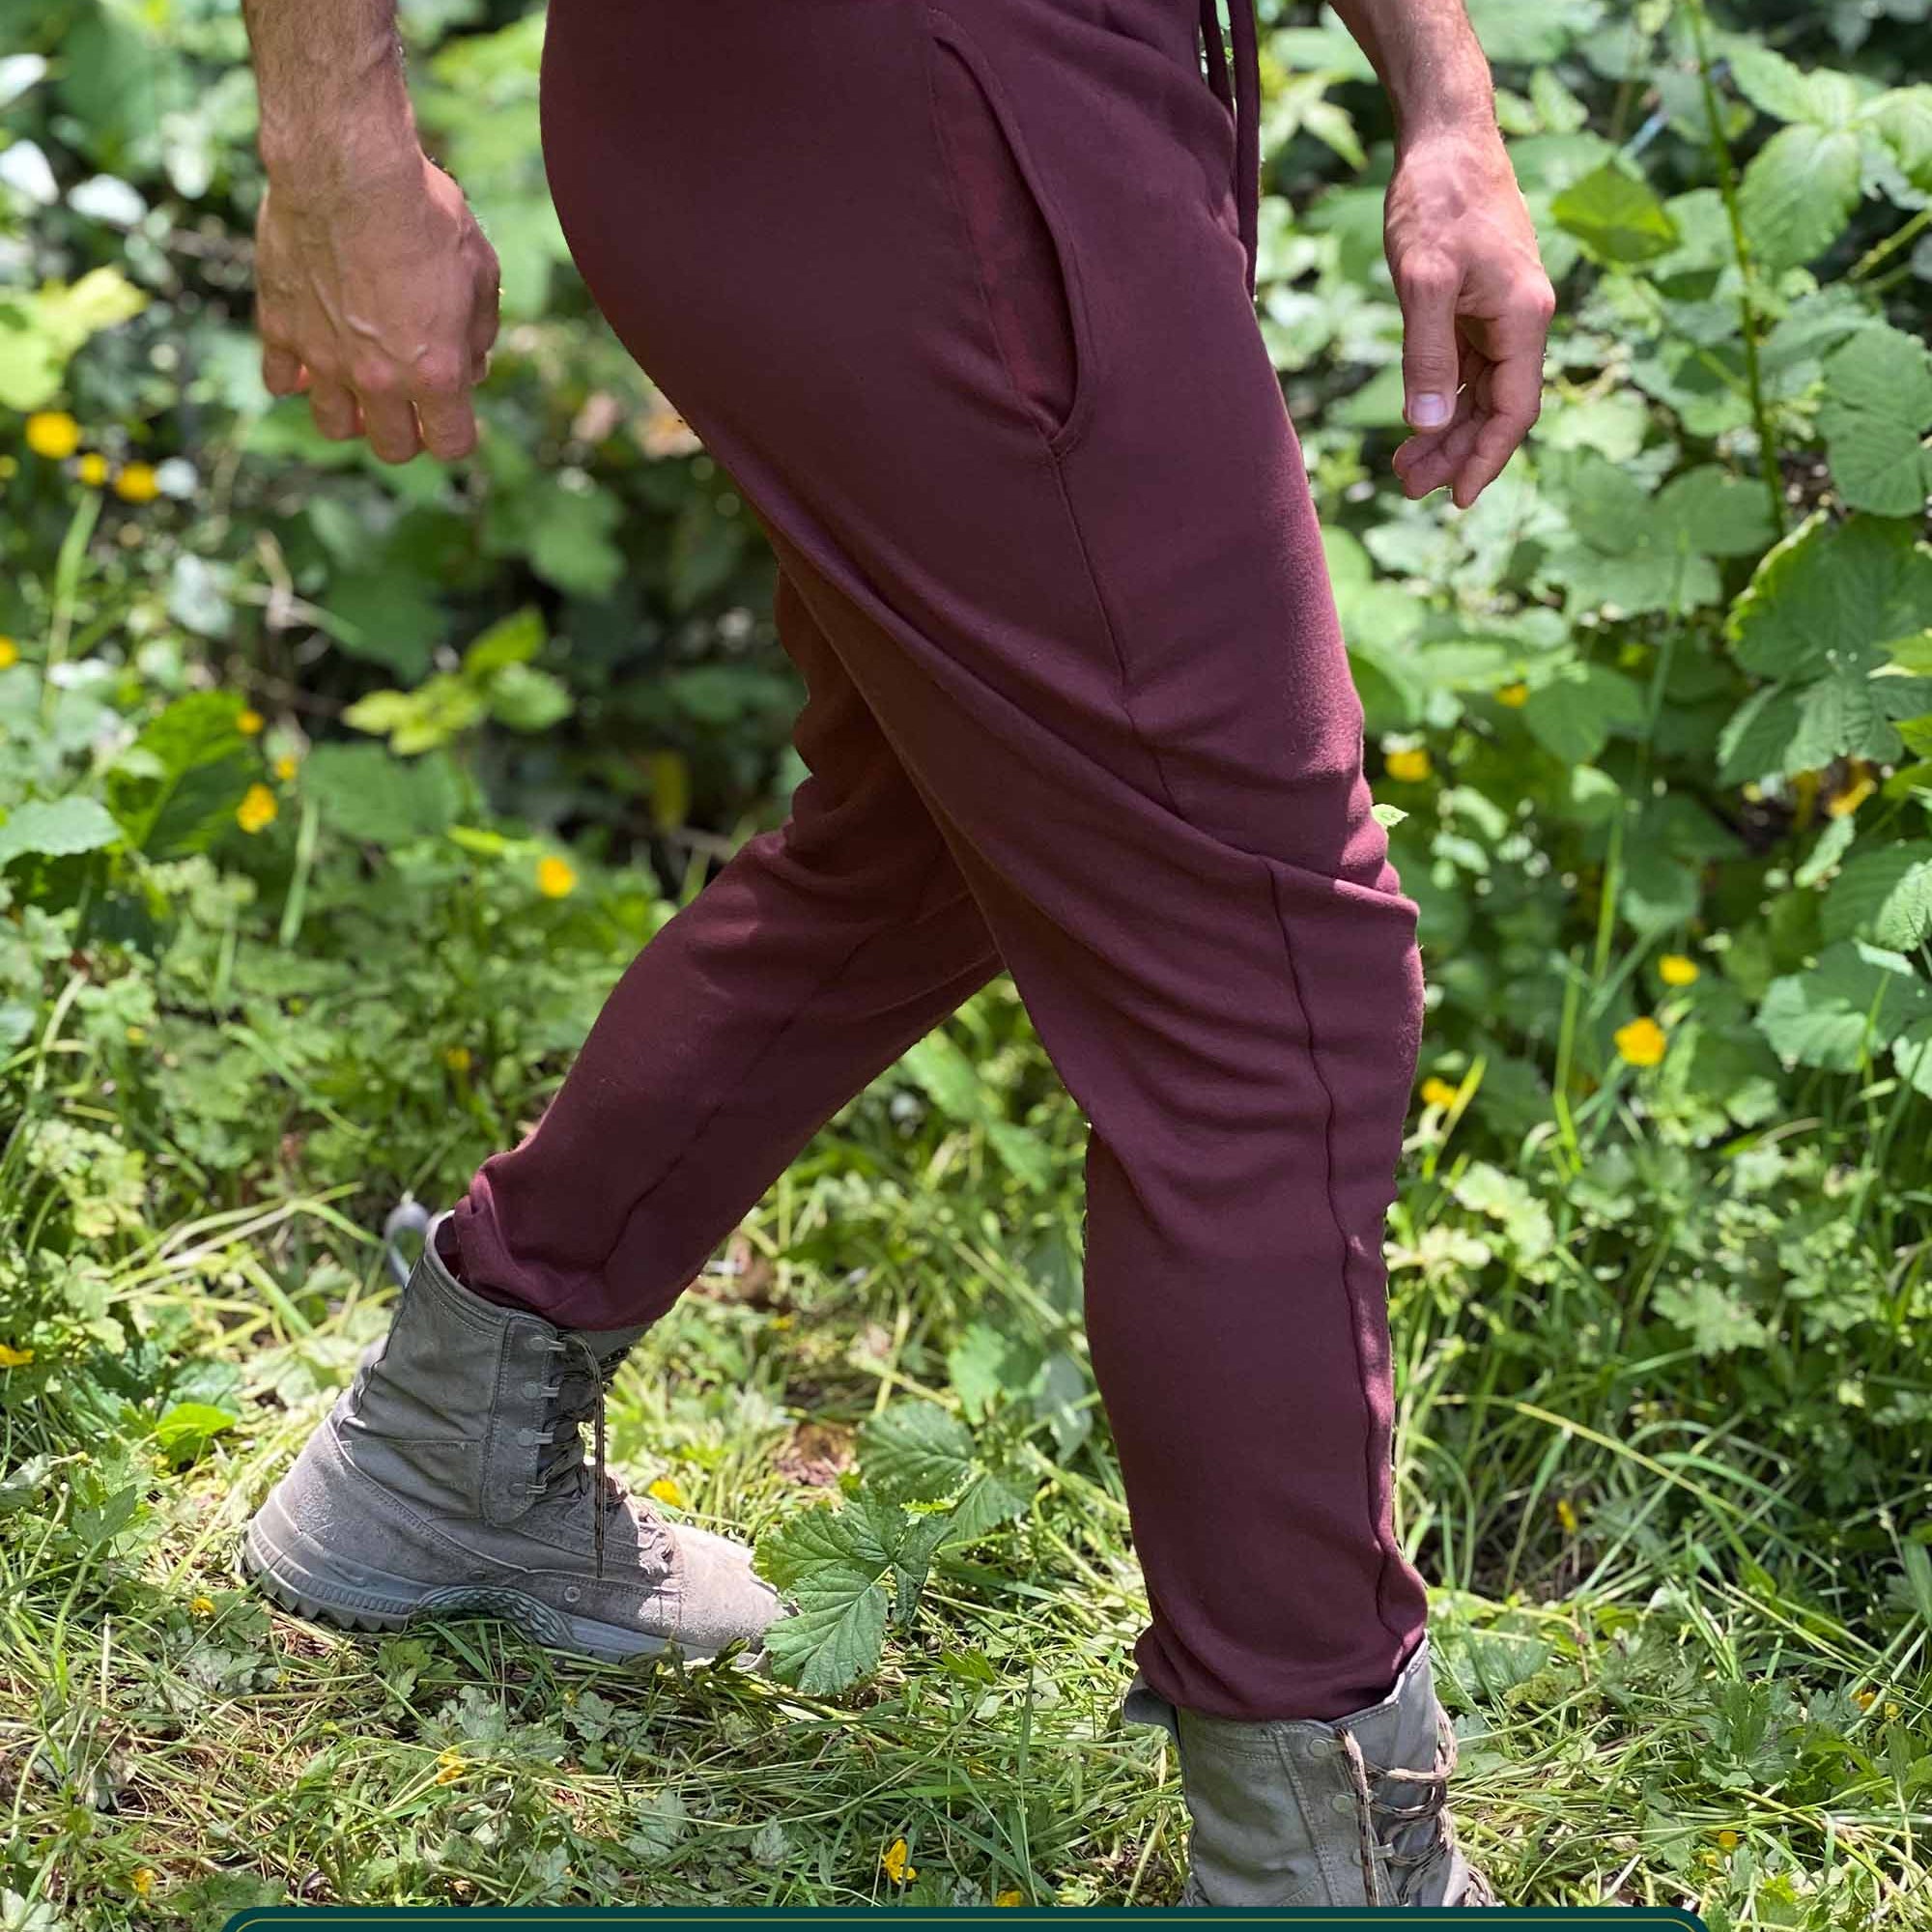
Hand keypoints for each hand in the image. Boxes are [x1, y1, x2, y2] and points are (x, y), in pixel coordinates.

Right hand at [254, 149, 500, 463]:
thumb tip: (471, 368)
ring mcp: (324, 357)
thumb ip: (477, 334)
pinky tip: (313, 352)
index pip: (451, 444)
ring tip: (360, 385)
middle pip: (392, 448)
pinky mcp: (279, 328)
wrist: (346, 166)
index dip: (456, 434)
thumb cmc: (424, 213)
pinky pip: (280, 380)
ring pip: (333, 426)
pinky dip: (296, 376)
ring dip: (351, 414)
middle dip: (406, 433)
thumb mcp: (480, 272)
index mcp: (436, 372)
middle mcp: (378, 378)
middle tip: (408, 402)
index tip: (453, 414)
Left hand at [1383, 128, 1554, 508]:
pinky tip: (1414, 426)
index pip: (1514, 410)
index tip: (1458, 499)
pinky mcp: (1476, 305)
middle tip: (1409, 490)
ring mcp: (1500, 313)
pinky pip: (1465, 369)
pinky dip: (1440, 400)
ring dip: (1445, 434)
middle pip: (1496, 409)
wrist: (1445, 139)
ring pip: (1479, 394)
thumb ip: (1427, 354)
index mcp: (1525, 317)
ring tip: (1403, 471)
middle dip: (1456, 454)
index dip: (1487, 459)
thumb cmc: (1438, 199)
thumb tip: (1427, 423)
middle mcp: (1522, 320)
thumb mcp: (1423, 280)